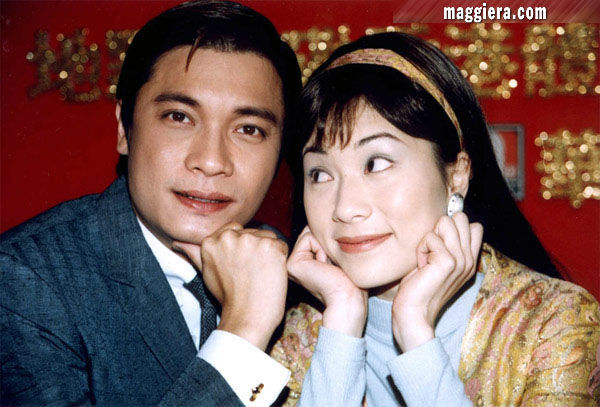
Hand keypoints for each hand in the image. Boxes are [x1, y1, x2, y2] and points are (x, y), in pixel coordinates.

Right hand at [173, 222, 287, 350]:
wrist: (247, 316)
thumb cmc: (228, 298)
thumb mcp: (206, 272)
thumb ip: (194, 253)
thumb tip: (178, 243)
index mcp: (211, 241)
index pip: (234, 230)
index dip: (242, 246)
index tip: (242, 264)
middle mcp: (229, 236)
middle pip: (252, 232)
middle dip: (255, 249)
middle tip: (252, 273)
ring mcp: (251, 240)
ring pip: (267, 238)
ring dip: (268, 254)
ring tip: (261, 274)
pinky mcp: (271, 246)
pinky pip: (281, 245)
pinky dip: (280, 259)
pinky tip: (271, 274)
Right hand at [287, 226, 367, 336]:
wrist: (348, 297)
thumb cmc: (350, 280)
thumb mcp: (337, 255)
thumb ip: (326, 240)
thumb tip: (320, 220)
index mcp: (304, 263)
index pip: (315, 234)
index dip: (330, 242)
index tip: (336, 265)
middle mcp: (295, 264)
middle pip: (311, 231)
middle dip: (326, 243)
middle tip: (333, 265)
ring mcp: (291, 265)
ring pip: (310, 232)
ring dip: (325, 246)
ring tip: (329, 266)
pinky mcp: (292, 264)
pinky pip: (309, 237)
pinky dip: (322, 249)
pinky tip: (324, 266)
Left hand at [391, 213, 482, 350]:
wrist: (414, 312)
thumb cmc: (419, 285)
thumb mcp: (437, 262)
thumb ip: (445, 243)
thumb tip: (443, 220)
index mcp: (469, 259)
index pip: (474, 225)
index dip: (451, 229)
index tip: (438, 249)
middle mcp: (469, 259)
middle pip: (460, 218)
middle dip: (440, 229)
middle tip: (431, 253)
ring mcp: (461, 260)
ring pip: (446, 222)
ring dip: (430, 238)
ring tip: (426, 259)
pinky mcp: (448, 262)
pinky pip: (430, 237)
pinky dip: (420, 249)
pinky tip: (421, 266)